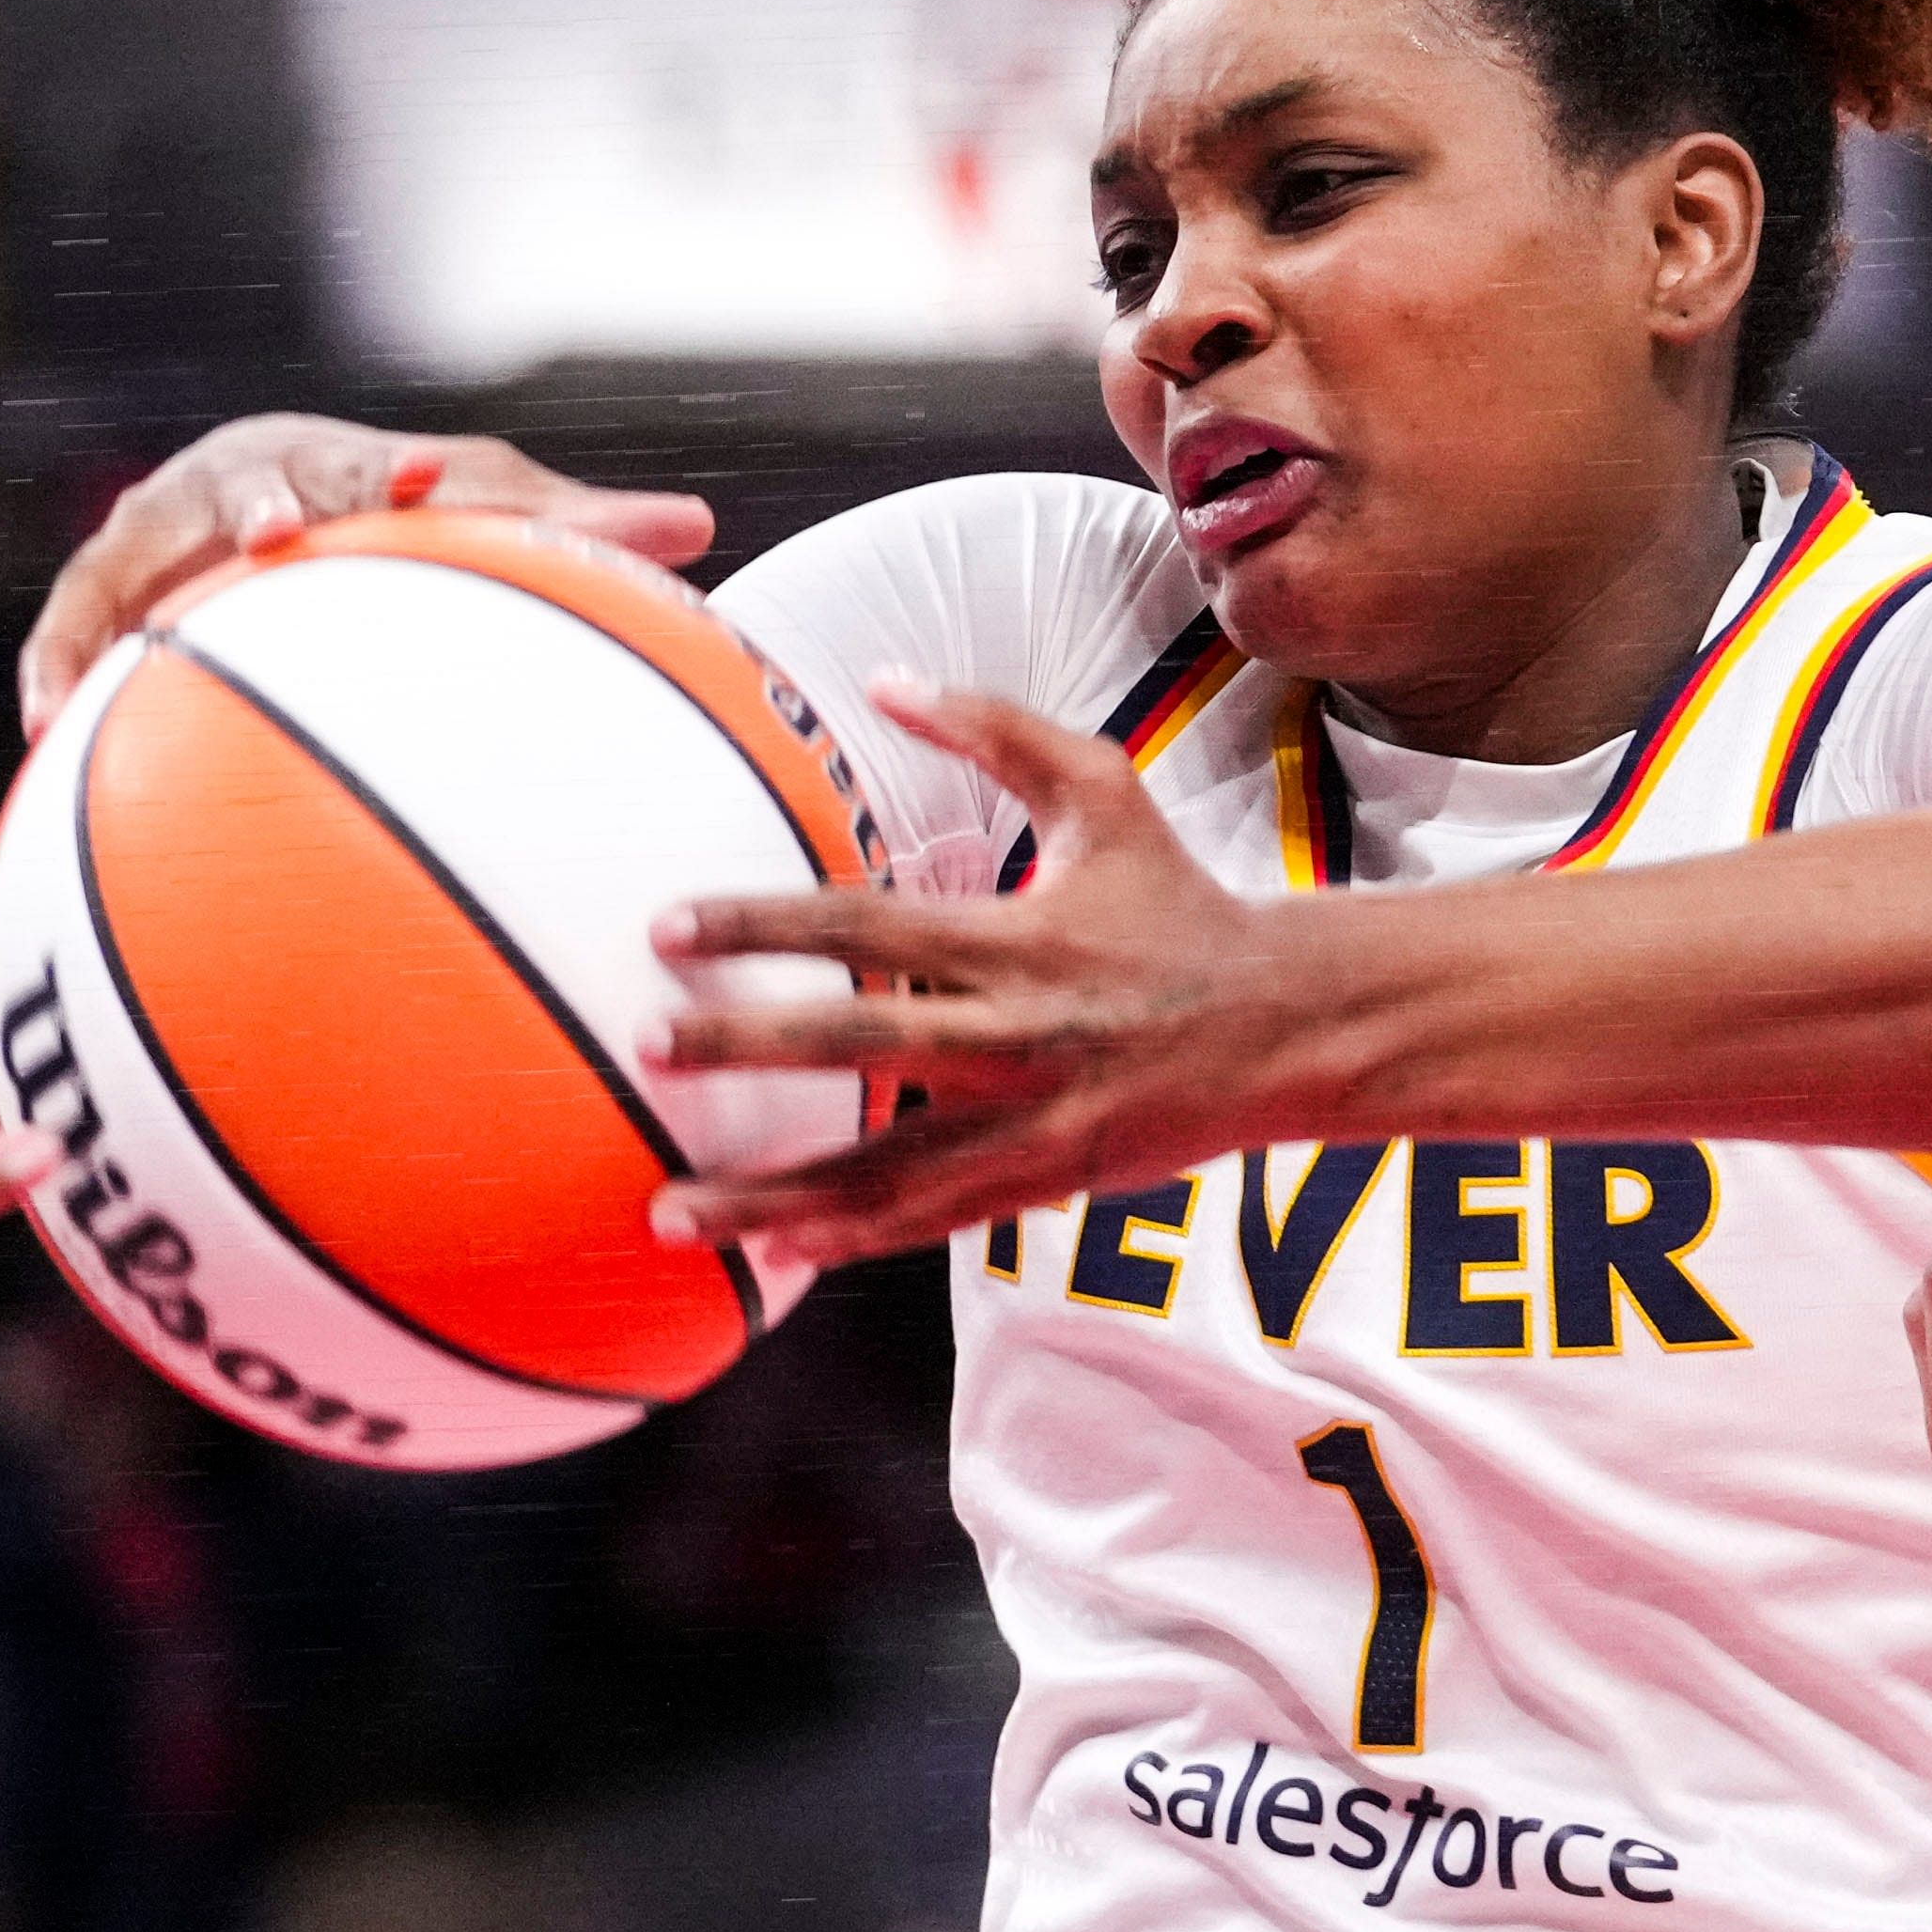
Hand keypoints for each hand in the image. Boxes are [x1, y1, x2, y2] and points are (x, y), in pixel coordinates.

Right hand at [14, 417, 714, 730]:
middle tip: (263, 546)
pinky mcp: (119, 588)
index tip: (356, 514)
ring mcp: (164, 531)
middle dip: (227, 519)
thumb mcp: (492, 512)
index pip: (327, 469)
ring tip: (57, 698)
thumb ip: (578, 528)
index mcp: (323, 457)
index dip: (336, 490)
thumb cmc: (419, 500)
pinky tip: (41, 742)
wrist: (318, 487)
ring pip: (112, 563)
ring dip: (87, 623)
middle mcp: (232, 480)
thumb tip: (698, 525)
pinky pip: (78, 629)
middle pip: (206, 497)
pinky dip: (58, 673)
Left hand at [644, 680, 1318, 1269]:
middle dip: (748, 1048)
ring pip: (885, 1167)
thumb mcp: (1102, 789)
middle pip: (865, 1045)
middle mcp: (1018, 1031)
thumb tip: (883, 674)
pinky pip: (934, 1219)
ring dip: (772, 1194)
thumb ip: (994, 728)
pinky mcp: (1045, 1179)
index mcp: (1018, 936)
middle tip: (645, 1047)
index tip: (664, 926)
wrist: (1286, 1023)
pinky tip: (776, 1256)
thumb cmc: (1177, 898)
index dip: (763, 925)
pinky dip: (854, 1239)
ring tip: (670, 1211)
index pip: (868, 925)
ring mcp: (1031, 1117)